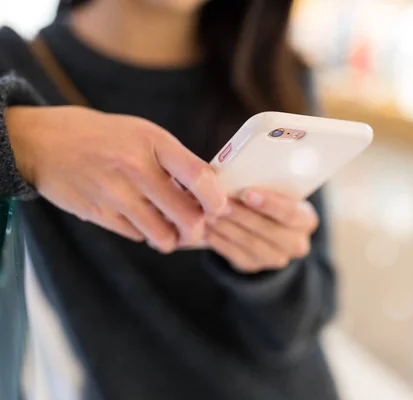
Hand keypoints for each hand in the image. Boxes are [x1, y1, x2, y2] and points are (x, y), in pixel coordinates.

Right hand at [5, 106, 227, 252]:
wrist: (43, 142)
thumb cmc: (104, 137)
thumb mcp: (143, 134)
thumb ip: (175, 161)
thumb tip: (208, 192)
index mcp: (152, 142)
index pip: (199, 176)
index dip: (217, 199)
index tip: (220, 208)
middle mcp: (135, 168)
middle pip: (186, 216)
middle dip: (198, 230)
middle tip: (197, 228)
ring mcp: (114, 194)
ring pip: (162, 235)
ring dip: (172, 238)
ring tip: (172, 230)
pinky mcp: (98, 213)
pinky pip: (136, 236)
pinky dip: (145, 233)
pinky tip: (142, 220)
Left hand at [204, 189, 318, 273]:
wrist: (268, 227)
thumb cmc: (271, 198)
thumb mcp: (278, 190)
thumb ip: (267, 183)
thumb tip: (240, 168)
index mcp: (306, 220)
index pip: (290, 213)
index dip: (269, 204)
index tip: (246, 192)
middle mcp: (296, 243)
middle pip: (269, 230)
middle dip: (242, 215)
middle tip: (220, 201)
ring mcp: (276, 258)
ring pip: (250, 243)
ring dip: (227, 227)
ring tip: (209, 213)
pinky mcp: (254, 266)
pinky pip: (235, 255)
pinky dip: (219, 241)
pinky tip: (206, 229)